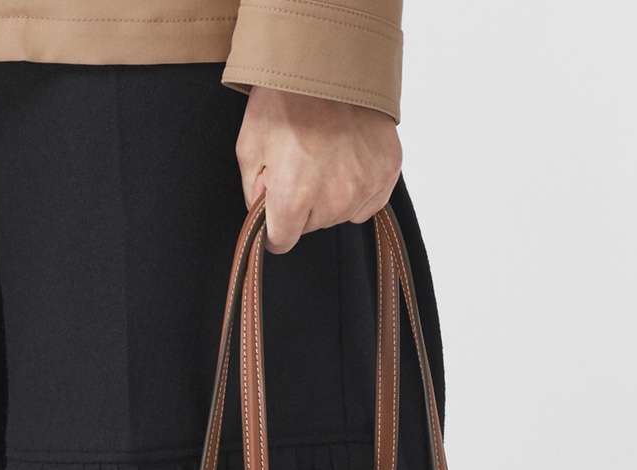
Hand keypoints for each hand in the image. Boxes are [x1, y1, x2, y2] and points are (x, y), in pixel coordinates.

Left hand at [235, 85, 402, 253]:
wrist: (329, 60)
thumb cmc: (286, 99)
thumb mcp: (249, 145)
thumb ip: (253, 192)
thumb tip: (264, 215)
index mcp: (293, 198)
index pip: (282, 241)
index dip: (275, 226)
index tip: (275, 213)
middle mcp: (333, 201)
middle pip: (312, 225)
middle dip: (302, 204)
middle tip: (300, 164)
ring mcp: (364, 187)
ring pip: (341, 214)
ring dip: (331, 195)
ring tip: (325, 156)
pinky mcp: (387, 173)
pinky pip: (368, 202)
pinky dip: (358, 188)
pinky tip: (347, 159)